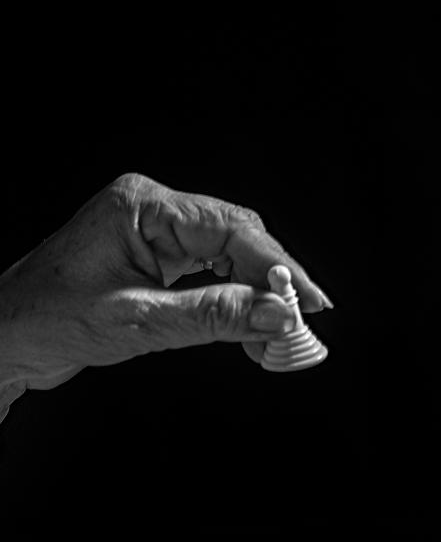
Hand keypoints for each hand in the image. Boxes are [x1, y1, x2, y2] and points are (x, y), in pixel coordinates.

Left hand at [0, 173, 331, 413]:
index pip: (231, 229)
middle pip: (238, 237)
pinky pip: (213, 270)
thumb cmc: (49, 319)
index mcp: (141, 205)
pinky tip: (249, 325)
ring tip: (275, 333)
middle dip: (273, 281)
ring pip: (231, 255)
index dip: (278, 267)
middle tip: (299, 323)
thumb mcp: (140, 322)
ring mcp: (155, 231)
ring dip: (257, 293)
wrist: (7, 336)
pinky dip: (235, 299)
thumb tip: (275, 313)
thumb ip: (213, 315)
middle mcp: (151, 209)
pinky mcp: (157, 255)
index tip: (309, 303)